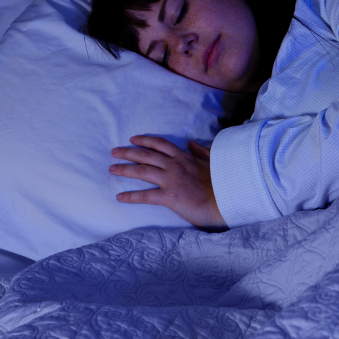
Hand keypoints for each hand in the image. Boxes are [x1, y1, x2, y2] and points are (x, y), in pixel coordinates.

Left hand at [109, 136, 226, 230]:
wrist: (227, 199)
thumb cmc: (222, 183)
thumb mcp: (213, 161)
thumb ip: (201, 152)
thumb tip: (192, 144)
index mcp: (185, 157)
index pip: (161, 144)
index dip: (145, 140)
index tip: (132, 139)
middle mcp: (175, 165)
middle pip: (146, 155)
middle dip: (128, 152)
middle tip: (114, 152)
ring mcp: (172, 180)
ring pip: (142, 171)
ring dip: (125, 169)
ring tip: (112, 169)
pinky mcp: (171, 197)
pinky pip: (146, 195)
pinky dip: (131, 196)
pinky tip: (120, 197)